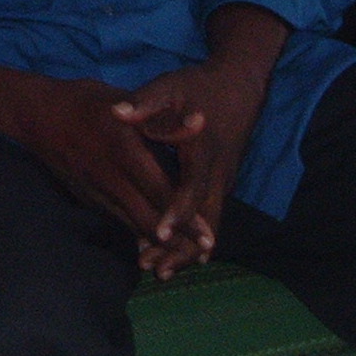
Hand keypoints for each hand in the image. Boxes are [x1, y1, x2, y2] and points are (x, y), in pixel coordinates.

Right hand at [0, 45, 190, 248]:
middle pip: (149, 216)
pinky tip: (152, 242)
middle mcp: (110, 176)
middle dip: (178, 237)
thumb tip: (199, 121)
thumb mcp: (121, 99)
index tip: (208, 232)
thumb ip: (159, 115)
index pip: (160, 190)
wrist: (35, 115)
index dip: (186, 216)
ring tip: (184, 254)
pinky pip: (116, 219)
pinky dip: (136, 231)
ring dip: (158, 240)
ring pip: (132, 223)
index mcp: (123, 148)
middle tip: (204, 252)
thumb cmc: (84, 100)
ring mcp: (95, 190)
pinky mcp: (86, 197)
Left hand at [114, 59, 264, 277]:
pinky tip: (170, 252)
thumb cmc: (198, 87)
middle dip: (182, 247)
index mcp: (204, 149)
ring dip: (187, 248)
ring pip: (209, 223)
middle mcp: (219, 172)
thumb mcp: (171, 87)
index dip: (178, 212)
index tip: (160, 233)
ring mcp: (223, 181)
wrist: (239, 86)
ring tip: (157, 270)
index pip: (193, 186)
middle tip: (154, 270)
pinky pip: (209, 216)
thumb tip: (116, 113)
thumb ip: (145, 103)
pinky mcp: (221, 185)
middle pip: (206, 219)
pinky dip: (192, 237)